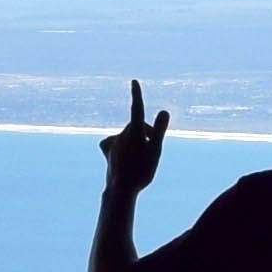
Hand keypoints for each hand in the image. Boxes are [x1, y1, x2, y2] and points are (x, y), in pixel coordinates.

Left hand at [101, 79, 171, 196]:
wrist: (121, 189)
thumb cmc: (141, 170)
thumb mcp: (155, 150)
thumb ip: (160, 130)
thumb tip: (164, 110)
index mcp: (134, 132)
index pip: (137, 108)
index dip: (136, 95)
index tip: (133, 82)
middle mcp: (121, 134)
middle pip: (138, 127)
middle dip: (147, 133)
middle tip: (154, 151)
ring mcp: (113, 143)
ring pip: (128, 136)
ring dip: (136, 142)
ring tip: (142, 160)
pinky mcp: (108, 151)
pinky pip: (116, 143)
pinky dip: (122, 146)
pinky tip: (123, 156)